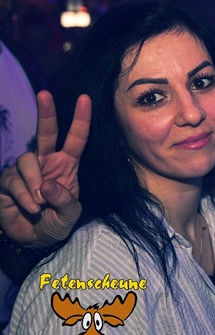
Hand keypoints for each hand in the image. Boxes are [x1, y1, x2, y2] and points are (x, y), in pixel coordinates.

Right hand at [0, 91, 90, 246]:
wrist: (34, 239)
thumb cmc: (56, 222)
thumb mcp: (69, 216)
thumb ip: (65, 201)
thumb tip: (49, 186)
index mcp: (67, 165)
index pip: (76, 139)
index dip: (81, 119)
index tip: (85, 98)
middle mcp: (46, 162)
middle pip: (46, 133)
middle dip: (46, 113)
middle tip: (45, 94)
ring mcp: (26, 171)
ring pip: (26, 161)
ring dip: (35, 182)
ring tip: (40, 203)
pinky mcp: (8, 182)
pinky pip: (14, 181)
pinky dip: (24, 195)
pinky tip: (31, 207)